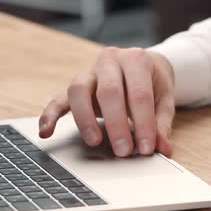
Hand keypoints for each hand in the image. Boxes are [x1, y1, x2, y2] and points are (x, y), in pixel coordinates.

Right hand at [39, 47, 175, 157]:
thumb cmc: (153, 84)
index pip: (139, 95)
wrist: (142, 64)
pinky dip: (50, 115)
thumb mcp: (164, 100)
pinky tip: (46, 132)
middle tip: (124, 151)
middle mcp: (110, 60)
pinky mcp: (76, 85)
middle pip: (109, 92)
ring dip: (85, 119)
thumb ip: (162, 125)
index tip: (146, 148)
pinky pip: (58, 98)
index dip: (144, 124)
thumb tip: (163, 149)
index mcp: (136, 60)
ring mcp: (89, 71)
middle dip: (116, 125)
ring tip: (94, 142)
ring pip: (78, 90)